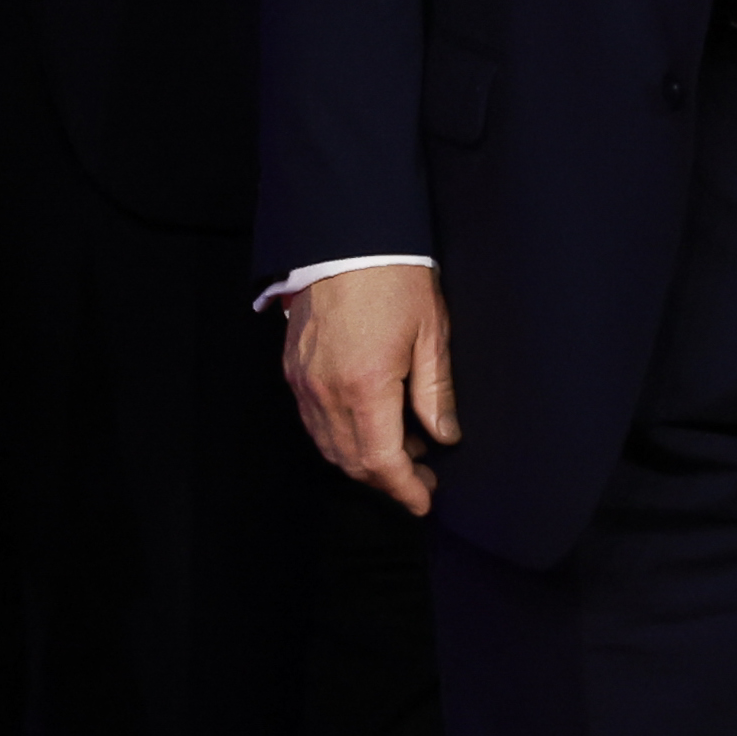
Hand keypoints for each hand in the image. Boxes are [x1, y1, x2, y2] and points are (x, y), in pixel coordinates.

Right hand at [284, 265, 458, 515]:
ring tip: (399, 446)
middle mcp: (327, 391)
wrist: (345, 235)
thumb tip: (444, 436)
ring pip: (328, 446)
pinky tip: (365, 423)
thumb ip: (436, 392)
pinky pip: (312, 421)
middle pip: (352, 462)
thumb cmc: (393, 278)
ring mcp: (304, 381)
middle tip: (420, 474)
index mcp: (366, 386)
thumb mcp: (430, 333)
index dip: (405, 489)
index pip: (383, 462)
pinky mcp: (292, 368)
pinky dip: (338, 436)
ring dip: (362, 460)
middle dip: (387, 479)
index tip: (425, 500)